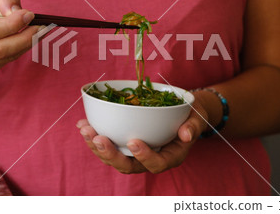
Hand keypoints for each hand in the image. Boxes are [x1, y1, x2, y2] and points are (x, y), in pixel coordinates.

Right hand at [0, 0, 39, 72]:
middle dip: (24, 37)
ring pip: (4, 58)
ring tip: (38, 32)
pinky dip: (19, 51)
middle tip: (40, 27)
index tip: (29, 15)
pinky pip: (5, 62)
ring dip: (25, 45)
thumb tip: (17, 11)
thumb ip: (2, 0)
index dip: (12, 24)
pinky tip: (28, 40)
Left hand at [77, 94, 208, 173]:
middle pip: (128, 166)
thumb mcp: (196, 117)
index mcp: (169, 157)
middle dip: (110, 154)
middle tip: (99, 137)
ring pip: (113, 158)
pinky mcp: (124, 144)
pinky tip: (83, 124)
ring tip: (85, 129)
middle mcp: (149, 159)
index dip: (144, 156)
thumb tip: (187, 135)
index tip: (134, 141)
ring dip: (97, 145)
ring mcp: (135, 153)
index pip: (156, 164)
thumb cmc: (190, 116)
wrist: (182, 113)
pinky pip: (108, 145)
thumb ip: (192, 126)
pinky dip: (94, 136)